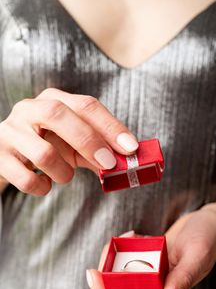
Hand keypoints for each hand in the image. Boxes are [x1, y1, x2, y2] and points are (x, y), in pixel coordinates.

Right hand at [0, 88, 137, 195]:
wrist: (7, 155)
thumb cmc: (46, 145)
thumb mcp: (72, 144)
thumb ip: (96, 150)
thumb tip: (123, 164)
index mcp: (53, 100)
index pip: (85, 105)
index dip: (110, 126)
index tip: (131, 147)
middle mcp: (29, 109)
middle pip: (58, 115)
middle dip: (88, 141)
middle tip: (108, 164)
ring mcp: (10, 132)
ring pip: (43, 153)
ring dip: (63, 173)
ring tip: (65, 176)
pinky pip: (25, 178)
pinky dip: (42, 187)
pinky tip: (45, 184)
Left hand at [87, 204, 215, 288]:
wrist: (208, 225)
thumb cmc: (207, 240)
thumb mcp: (196, 256)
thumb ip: (183, 279)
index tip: (96, 276)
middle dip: (101, 280)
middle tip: (103, 254)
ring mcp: (147, 274)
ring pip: (115, 277)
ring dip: (110, 259)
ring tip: (126, 237)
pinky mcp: (146, 260)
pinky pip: (123, 259)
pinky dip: (120, 247)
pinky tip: (132, 234)